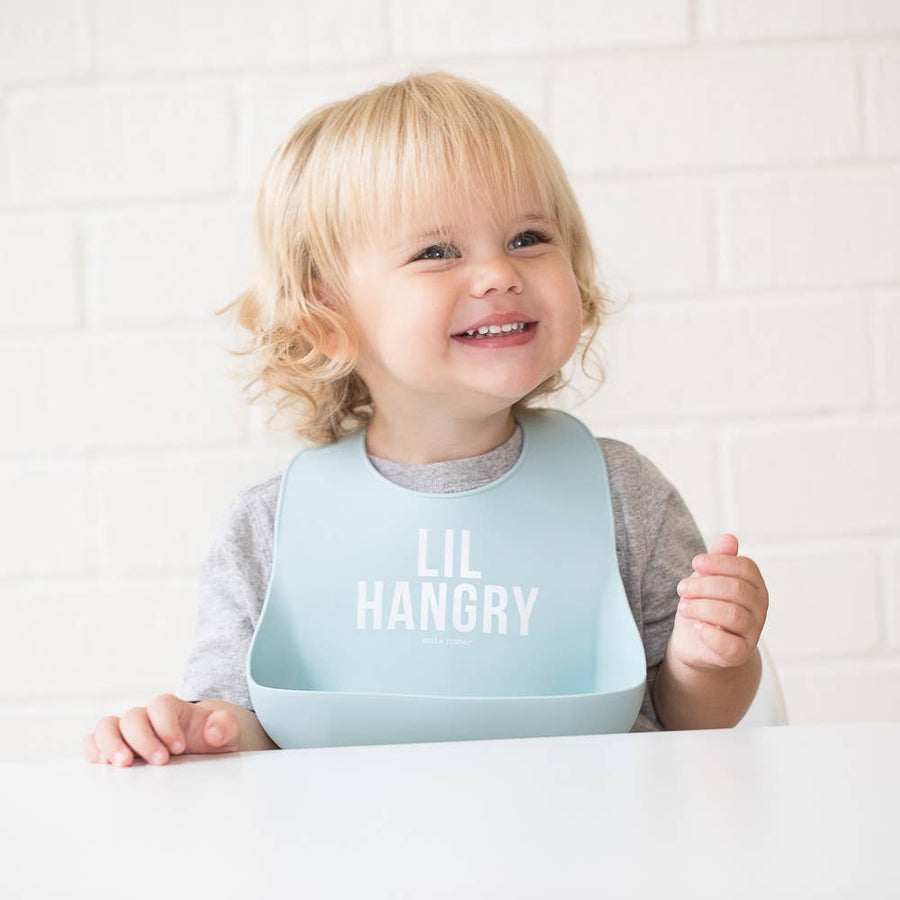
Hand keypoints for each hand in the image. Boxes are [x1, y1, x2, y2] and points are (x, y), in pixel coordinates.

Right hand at [81, 694, 241, 766]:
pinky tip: (102, 765)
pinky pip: (93, 742)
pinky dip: (93, 750)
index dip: (166, 724)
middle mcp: (146, 717)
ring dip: (111, 744)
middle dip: (142, 739)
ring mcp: (126, 732)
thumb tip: (213, 730)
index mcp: (172, 709)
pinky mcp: (113, 748)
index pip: (161, 705)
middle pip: (132, 717)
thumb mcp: (226, 732)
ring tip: (124, 764)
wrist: (202, 748)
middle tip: (159, 762)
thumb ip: (225, 726)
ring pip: (107, 726)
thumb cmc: (211, 739)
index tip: (178, 747)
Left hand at [670, 533, 768, 670]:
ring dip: (702, 607)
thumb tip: (729, 537)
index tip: (695, 563)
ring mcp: (752, 632)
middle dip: (704, 586)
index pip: (745, 567)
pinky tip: (696, 628)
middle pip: (736, 589)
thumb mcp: (707, 578)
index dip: (719, 563)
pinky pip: (730, 645)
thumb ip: (719, 559)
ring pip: (733, 614)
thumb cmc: (704, 604)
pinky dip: (710, 634)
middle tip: (681, 588)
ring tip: (682, 606)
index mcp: (754, 585)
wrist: (696, 643)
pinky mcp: (740, 654)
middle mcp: (759, 608)